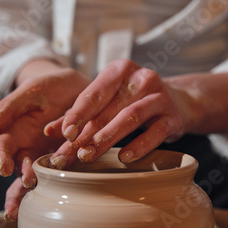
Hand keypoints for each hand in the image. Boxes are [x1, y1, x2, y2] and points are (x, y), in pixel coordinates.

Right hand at [0, 64, 89, 218]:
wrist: (76, 86)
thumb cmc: (48, 86)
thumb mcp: (28, 92)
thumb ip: (7, 109)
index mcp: (14, 133)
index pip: (1, 150)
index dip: (0, 159)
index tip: (3, 168)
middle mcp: (28, 149)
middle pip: (18, 171)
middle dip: (21, 181)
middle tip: (28, 183)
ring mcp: (48, 156)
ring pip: (40, 178)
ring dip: (39, 188)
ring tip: (41, 195)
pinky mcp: (69, 158)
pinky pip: (66, 173)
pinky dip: (65, 183)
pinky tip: (66, 193)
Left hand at [46, 60, 188, 167]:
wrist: (178, 102)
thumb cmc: (133, 101)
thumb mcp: (107, 101)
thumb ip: (79, 115)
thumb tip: (49, 132)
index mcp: (119, 70)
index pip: (93, 93)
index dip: (77, 115)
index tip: (64, 134)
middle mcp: (141, 78)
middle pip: (108, 108)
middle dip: (87, 132)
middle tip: (71, 153)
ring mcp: (160, 96)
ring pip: (130, 117)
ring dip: (108, 137)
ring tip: (90, 154)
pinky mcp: (173, 117)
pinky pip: (156, 132)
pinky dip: (139, 145)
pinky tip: (124, 157)